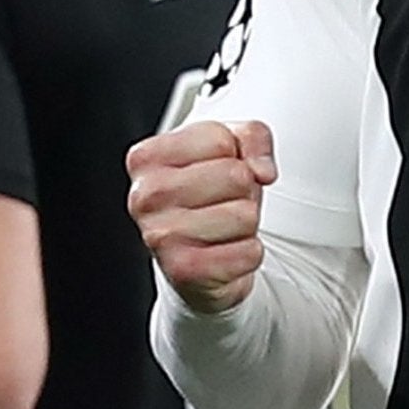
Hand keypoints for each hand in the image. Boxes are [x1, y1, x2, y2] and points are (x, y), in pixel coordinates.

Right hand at [126, 120, 276, 313]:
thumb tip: (263, 171)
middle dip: (243, 191)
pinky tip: (224, 252)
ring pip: (245, 215)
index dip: (233, 155)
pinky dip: (248, 254)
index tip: (214, 171)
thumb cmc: (210, 197)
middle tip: (222, 204)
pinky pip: (249, 253)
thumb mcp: (230, 150)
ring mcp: (160, 236)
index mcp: (146, 158)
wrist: (197, 261)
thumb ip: (253, 137)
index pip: (220, 140)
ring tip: (222, 228)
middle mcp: (145, 196)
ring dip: (246, 224)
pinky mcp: (183, 271)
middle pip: (236, 176)